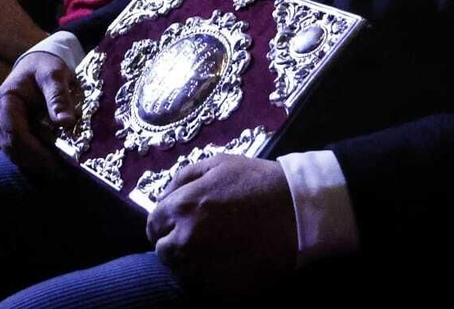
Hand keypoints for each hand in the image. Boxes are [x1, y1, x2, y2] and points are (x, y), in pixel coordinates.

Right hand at [0, 50, 76, 178]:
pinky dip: (35, 159)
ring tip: (62, 170)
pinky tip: (53, 163)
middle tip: (64, 173)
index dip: (36, 152)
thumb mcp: (54, 75)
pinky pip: (18, 152)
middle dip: (38, 162)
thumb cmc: (44, 68)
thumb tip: (66, 121)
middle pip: (14, 149)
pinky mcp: (4, 133)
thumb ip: (58, 97)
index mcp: (2, 102)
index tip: (58, 163)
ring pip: (15, 154)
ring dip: (37, 164)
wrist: (36, 65)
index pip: (15, 135)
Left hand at [146, 155, 297, 296]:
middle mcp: (187, 240)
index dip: (163, 224)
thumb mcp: (218, 164)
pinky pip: (204, 288)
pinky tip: (228, 264)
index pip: (153, 225)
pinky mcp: (224, 290)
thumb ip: (183, 178)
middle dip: (174, 243)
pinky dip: (211, 279)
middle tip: (198, 238)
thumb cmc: (258, 183)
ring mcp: (205, 269)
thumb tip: (162, 198)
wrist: (300, 212)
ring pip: (181, 272)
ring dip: (191, 263)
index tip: (175, 225)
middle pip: (163, 251)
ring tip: (214, 251)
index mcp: (183, 208)